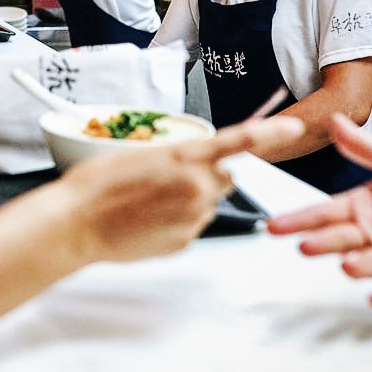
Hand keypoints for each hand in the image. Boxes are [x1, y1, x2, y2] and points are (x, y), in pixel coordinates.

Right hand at [64, 116, 304, 262]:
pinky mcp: (185, 242)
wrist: (76, 223)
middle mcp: (196, 187)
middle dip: (204, 176)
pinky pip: (192, 225)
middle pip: (222, 177)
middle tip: (165, 179)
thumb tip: (200, 167)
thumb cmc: (96, 185)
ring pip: (206, 203)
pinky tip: (146, 220)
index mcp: (184, 157)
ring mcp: (192, 218)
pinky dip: (176, 221)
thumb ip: (179, 158)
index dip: (271, 134)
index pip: (238, 141)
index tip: (296, 129)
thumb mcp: (140, 154)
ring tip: (148, 202)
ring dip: (189, 199)